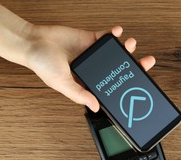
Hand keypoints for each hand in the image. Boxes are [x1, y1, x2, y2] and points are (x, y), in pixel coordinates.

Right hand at [24, 25, 155, 111]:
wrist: (33, 41)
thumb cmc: (43, 64)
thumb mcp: (61, 83)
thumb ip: (79, 94)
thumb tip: (95, 106)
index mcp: (87, 84)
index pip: (111, 88)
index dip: (126, 87)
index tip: (140, 85)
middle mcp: (93, 71)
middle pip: (118, 70)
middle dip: (134, 66)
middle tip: (147, 62)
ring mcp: (93, 56)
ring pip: (115, 54)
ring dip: (126, 48)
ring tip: (131, 44)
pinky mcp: (90, 40)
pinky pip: (106, 37)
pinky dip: (114, 34)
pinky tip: (119, 32)